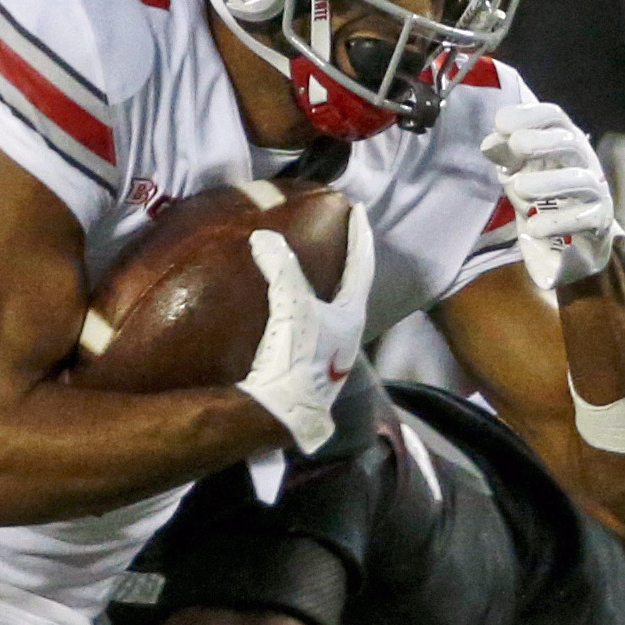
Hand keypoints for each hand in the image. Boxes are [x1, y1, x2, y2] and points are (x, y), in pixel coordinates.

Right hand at [233, 205, 373, 453]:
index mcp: (352, 316)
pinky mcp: (310, 370)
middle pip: (352, 289)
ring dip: (326, 289)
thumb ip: (281, 267)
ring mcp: (331, 356)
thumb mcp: (291, 306)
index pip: (361, 265)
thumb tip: (263, 236)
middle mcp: (348, 336)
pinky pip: (314, 328)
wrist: (278, 414)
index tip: (358, 210)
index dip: (359, 235)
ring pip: (333, 312)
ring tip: (315, 271)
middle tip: (340, 238)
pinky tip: (291, 312)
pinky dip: (306, 309)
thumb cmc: (294, 359)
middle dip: (347, 263)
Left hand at [481, 102, 624, 289]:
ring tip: (519, 188)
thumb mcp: (518, 177)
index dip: (530, 115)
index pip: (554, 119)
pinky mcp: (600, 224)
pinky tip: (533, 228)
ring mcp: (595, 193)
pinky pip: (585, 219)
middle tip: (516, 145)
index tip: (501, 122)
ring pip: (581, 180)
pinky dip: (557, 222)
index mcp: (564, 145)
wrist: (569, 251)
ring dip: (549, 182)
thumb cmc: (543, 203)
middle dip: (542, 142)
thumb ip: (506, 158)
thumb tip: (490, 142)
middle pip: (570, 144)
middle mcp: (584, 163)